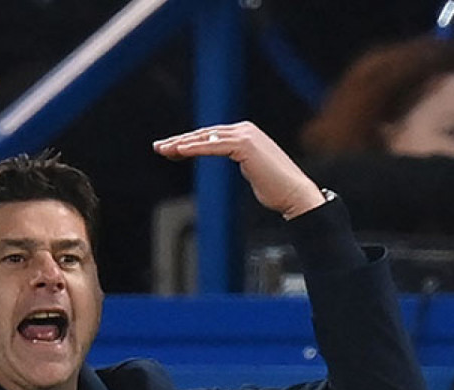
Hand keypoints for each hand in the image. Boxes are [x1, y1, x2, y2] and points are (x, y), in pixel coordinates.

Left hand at [153, 122, 324, 219]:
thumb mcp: (254, 171)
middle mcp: (245, 130)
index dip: (188, 142)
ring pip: (205, 138)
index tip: (170, 149)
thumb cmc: (277, 190)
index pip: (211, 136)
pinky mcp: (244, 145)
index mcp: (247, 134)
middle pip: (204, 134)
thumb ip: (244, 162)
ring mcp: (245, 135)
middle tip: (159, 147)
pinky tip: (178, 151)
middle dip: (179, 140)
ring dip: (181, 144)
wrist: (295, 195)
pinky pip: (212, 146)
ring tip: (163, 149)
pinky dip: (194, 148)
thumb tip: (239, 164)